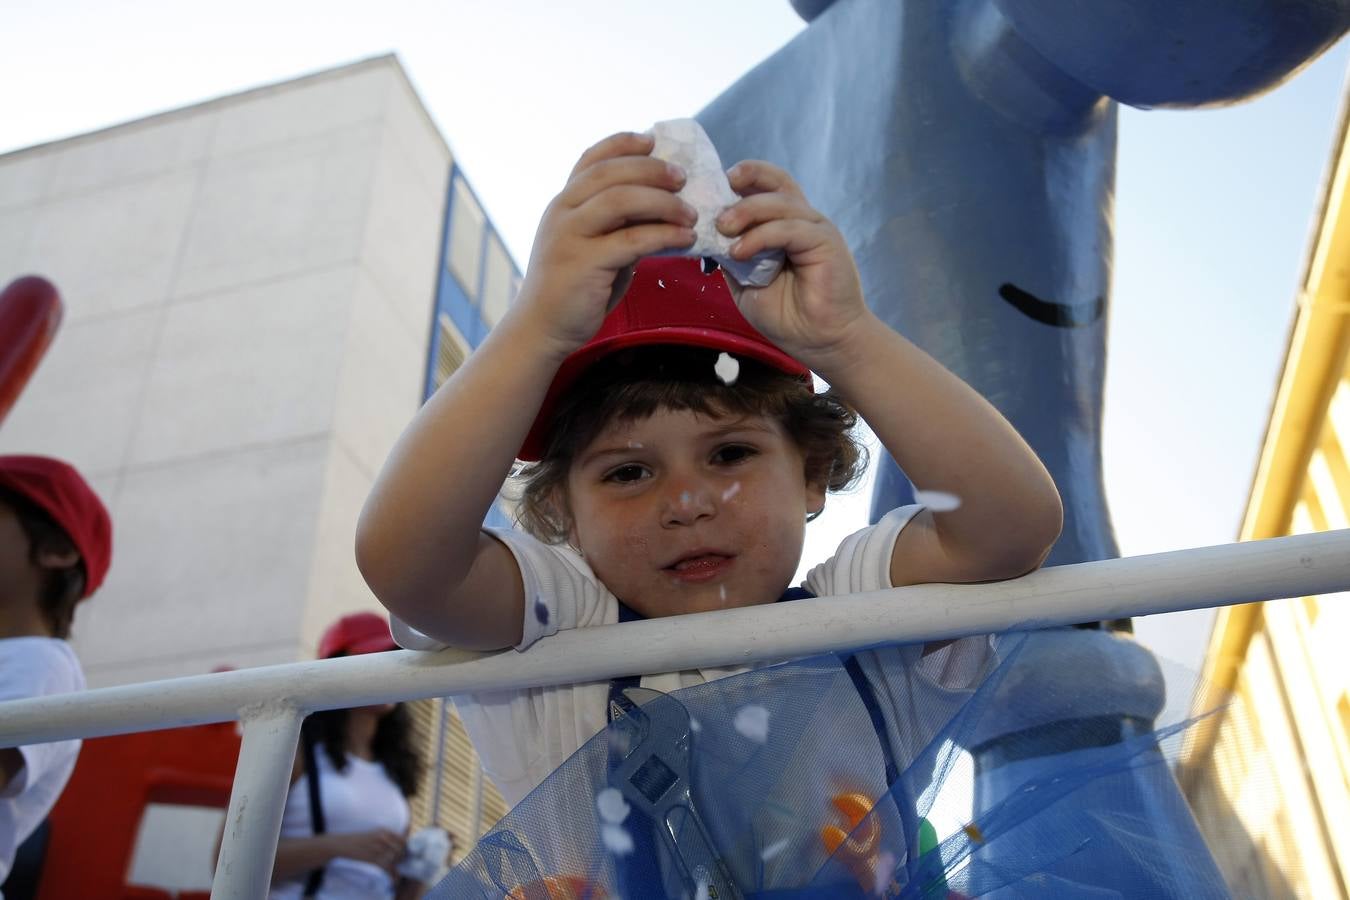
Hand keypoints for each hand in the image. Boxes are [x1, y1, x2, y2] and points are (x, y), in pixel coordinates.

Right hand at [334, 828, 406, 874]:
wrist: (343, 844)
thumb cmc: (359, 839)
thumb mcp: (375, 833)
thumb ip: (386, 837)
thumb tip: (399, 843)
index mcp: (385, 831)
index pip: (403, 839)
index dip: (407, 848)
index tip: (406, 853)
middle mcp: (383, 838)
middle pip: (401, 849)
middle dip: (403, 857)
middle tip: (401, 862)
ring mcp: (378, 848)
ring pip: (396, 859)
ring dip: (398, 865)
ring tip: (396, 869)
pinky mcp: (373, 859)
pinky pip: (388, 868)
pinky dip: (393, 875)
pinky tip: (394, 880)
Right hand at [516, 131, 697, 357]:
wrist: (542, 328)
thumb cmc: (573, 288)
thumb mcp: (593, 246)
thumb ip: (617, 225)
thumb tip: (660, 207)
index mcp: (563, 202)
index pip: (592, 158)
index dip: (623, 144)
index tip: (653, 140)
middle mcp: (562, 212)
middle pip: (611, 173)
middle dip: (652, 170)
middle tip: (683, 178)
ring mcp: (570, 236)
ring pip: (621, 200)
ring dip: (663, 202)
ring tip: (690, 213)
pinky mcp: (584, 264)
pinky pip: (632, 240)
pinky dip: (664, 235)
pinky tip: (685, 239)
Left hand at [716, 161, 871, 366]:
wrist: (817, 342)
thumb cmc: (785, 314)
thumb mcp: (744, 281)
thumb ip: (730, 255)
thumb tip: (706, 233)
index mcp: (783, 224)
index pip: (765, 186)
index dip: (743, 178)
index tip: (714, 185)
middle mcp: (801, 220)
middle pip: (776, 182)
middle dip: (744, 183)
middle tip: (715, 207)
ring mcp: (815, 228)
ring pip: (780, 203)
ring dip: (746, 212)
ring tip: (722, 228)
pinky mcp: (825, 242)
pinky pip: (789, 229)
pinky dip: (761, 236)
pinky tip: (740, 251)